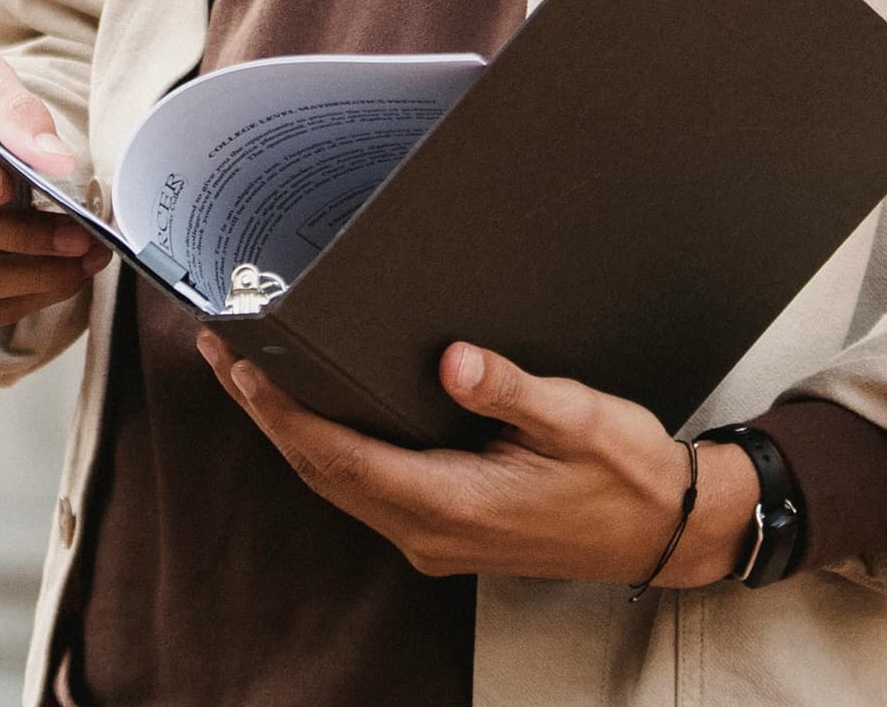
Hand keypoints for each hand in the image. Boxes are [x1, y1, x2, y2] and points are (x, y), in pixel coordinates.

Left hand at [201, 337, 754, 585]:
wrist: (667, 533)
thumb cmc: (626, 474)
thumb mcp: (578, 419)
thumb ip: (511, 390)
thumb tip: (453, 360)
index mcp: (452, 505)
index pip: (341, 456)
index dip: (284, 412)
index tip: (242, 366)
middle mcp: (429, 531)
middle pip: (321, 469)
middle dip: (266, 412)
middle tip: (219, 350)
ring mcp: (433, 537)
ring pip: (336, 481)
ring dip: (289, 429)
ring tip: (247, 372)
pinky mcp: (443, 528)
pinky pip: (363, 486)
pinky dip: (326, 445)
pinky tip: (313, 409)